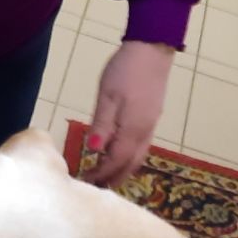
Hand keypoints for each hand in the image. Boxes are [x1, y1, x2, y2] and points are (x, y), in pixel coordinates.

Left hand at [84, 41, 173, 186]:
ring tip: (105, 176)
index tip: (84, 183)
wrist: (153, 49)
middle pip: (130, 165)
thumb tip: (95, 151)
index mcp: (133, 130)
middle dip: (113, 178)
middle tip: (94, 187)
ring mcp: (150, 126)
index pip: (116, 162)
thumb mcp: (108, 96)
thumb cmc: (125, 70)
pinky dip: (129, 158)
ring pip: (137, 157)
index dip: (101, 175)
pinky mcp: (151, 118)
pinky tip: (119, 154)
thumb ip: (102, 125)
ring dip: (122, 170)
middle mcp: (145, 133)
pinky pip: (141, 147)